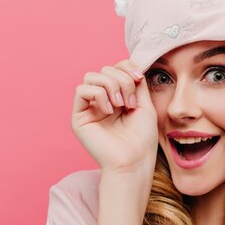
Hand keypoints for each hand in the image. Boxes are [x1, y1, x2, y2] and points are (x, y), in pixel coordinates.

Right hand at [71, 60, 157, 178]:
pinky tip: (109, 110)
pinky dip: (97, 94)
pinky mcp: (79, 117)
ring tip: (121, 105)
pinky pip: (81, 90)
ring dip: (111, 85)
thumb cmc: (141, 139)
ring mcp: (89, 108)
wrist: (134, 161)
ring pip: (91, 76)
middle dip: (121, 80)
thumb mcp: (144, 104)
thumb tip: (130, 64)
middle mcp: (102, 100)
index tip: (139, 79)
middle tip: (130, 102)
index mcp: (117, 96)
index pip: (116, 67)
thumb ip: (136, 83)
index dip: (126, 67)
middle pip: (104, 69)